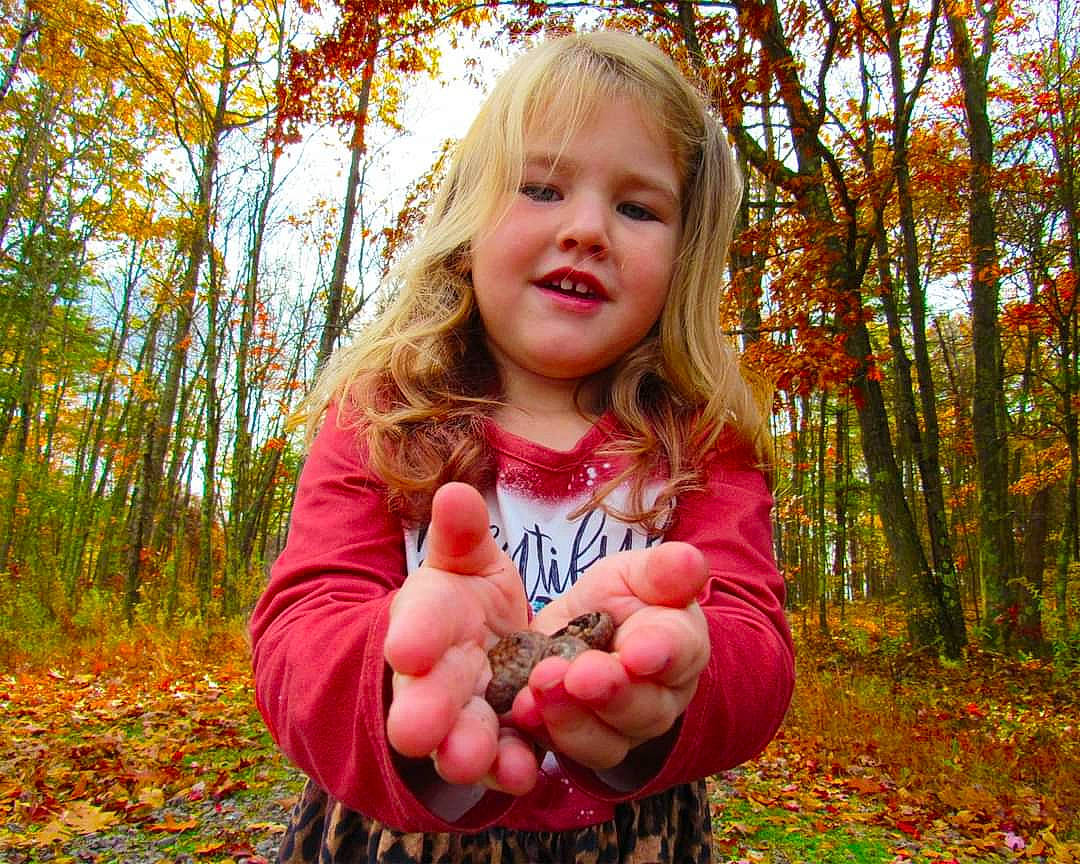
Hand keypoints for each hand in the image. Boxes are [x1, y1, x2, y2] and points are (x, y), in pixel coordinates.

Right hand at [384, 482, 535, 794]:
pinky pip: (503, 758)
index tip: (407, 647)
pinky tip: (524, 773)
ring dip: (466, 749)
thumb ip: (461, 533)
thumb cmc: (465, 597)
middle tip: (418, 731)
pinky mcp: (499, 743)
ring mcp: (466, 715)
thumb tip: (454, 492)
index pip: (417, 623)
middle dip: (424, 710)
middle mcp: (437, 675)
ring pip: (461, 735)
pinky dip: (510, 768)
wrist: (479, 647)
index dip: (414, 635)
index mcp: (427, 620)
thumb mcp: (466, 559)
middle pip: (427, 694)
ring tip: (470, 760)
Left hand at [511, 542, 709, 772]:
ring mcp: (620, 729)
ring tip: (542, 684)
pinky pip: (564, 748)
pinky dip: (541, 729)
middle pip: (644, 708)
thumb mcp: (637, 572)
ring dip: (571, 716)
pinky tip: (521, 708)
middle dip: (610, 691)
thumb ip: (661, 571)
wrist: (586, 625)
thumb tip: (689, 558)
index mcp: (681, 646)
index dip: (660, 653)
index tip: (637, 651)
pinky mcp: (580, 741)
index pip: (680, 652)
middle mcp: (659, 698)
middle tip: (580, 673)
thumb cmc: (623, 596)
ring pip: (605, 739)